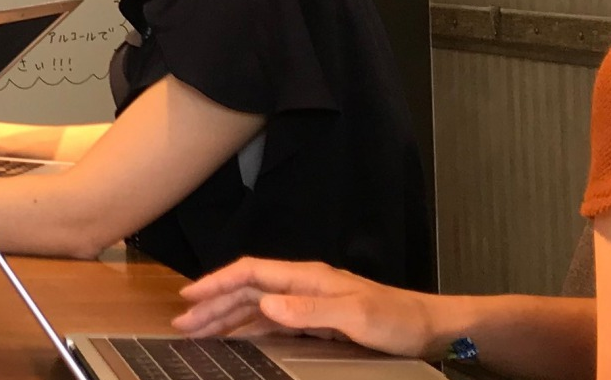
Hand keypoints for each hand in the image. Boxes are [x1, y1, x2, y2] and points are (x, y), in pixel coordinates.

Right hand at [172, 258, 440, 358]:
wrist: (428, 328)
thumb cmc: (397, 319)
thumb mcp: (355, 316)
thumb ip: (310, 311)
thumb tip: (268, 305)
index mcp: (308, 278)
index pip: (251, 273)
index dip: (217, 282)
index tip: (189, 296)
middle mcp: (303, 286)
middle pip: (247, 290)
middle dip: (212, 304)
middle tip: (182, 324)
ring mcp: (308, 303)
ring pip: (256, 307)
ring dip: (226, 318)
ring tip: (197, 331)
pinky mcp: (315, 320)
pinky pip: (271, 322)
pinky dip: (248, 329)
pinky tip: (234, 338)